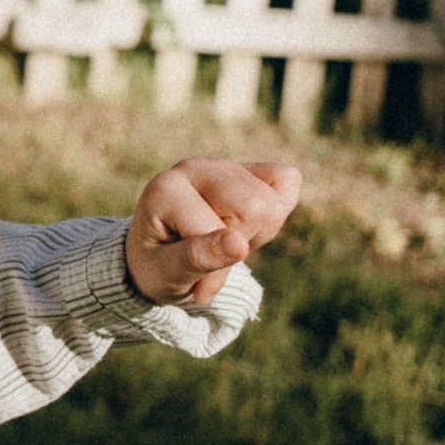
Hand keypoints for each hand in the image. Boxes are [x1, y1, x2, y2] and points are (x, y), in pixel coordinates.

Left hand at [125, 158, 300, 305]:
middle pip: (258, 208)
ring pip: (273, 204)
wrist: (158, 255)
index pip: (225, 235)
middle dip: (241, 242)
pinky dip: (275, 213)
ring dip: (254, 233)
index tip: (192, 280)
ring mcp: (221, 164)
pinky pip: (287, 181)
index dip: (218, 270)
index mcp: (167, 189)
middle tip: (210, 250)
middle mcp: (194, 168)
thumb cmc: (158, 266)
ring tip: (221, 238)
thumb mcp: (169, 272)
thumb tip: (237, 245)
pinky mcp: (246, 167)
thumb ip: (198, 258)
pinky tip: (243, 221)